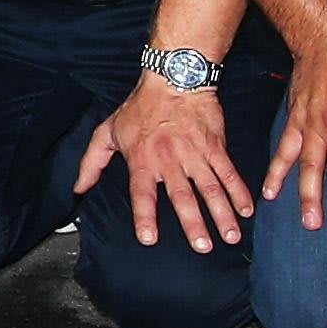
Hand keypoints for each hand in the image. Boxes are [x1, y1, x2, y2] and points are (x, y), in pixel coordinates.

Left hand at [81, 67, 255, 256]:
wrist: (173, 80)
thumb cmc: (139, 108)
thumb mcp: (107, 132)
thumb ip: (92, 162)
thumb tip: (79, 188)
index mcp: (142, 160)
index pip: (142, 194)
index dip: (145, 216)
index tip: (149, 239)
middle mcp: (169, 161)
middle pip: (182, 197)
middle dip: (194, 224)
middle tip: (202, 247)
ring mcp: (195, 155)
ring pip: (211, 189)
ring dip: (223, 214)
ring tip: (230, 236)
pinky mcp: (216, 148)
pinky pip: (229, 173)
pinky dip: (240, 192)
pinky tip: (247, 209)